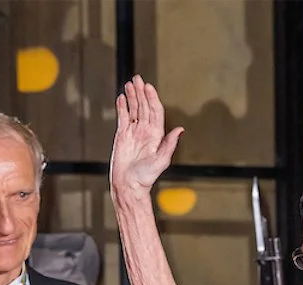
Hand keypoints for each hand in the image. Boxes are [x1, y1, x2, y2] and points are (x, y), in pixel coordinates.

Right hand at [110, 75, 183, 201]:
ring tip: (130, 84)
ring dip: (132, 96)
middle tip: (138, 79)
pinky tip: (122, 97)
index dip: (152, 98)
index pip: (155, 111)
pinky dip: (122, 107)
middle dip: (141, 92)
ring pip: (134, 109)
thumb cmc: (145, 177)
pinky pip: (123, 117)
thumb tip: (180, 130)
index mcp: (156, 135)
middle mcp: (145, 132)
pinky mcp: (122, 136)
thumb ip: (170, 144)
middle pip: (144, 107)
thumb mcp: (161, 161)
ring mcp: (134, 132)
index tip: (148, 87)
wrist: (129, 185)